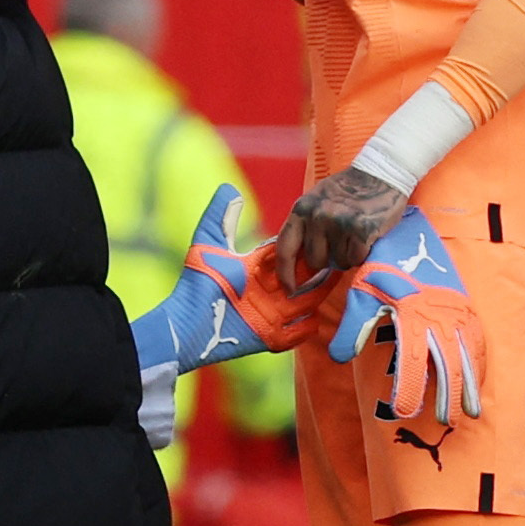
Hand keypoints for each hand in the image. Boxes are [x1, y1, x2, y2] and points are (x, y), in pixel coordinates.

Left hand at [130, 185, 331, 373]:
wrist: (186, 323)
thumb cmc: (196, 283)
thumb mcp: (208, 245)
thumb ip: (220, 217)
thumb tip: (230, 188)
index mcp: (254, 271)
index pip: (283, 257)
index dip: (300, 248)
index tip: (320, 233)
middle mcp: (264, 293)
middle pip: (300, 280)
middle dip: (318, 271)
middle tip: (339, 258)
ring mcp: (268, 316)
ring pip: (303, 305)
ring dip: (319, 296)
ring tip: (339, 284)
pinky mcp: (268, 337)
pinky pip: (295, 334)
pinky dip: (306, 329)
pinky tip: (318, 319)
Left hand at [278, 165, 409, 284]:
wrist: (380, 173)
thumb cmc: (348, 190)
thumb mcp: (317, 201)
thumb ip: (305, 226)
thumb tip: (295, 262)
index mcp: (301, 209)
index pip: (285, 247)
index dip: (284, 272)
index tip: (289, 289)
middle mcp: (317, 216)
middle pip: (315, 261)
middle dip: (327, 259)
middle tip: (340, 243)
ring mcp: (338, 223)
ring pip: (338, 262)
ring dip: (346, 256)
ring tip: (353, 235)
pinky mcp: (361, 230)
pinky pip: (356, 259)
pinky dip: (361, 254)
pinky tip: (365, 237)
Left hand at [327, 206, 484, 424]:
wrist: (412, 232)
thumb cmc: (383, 264)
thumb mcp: (362, 291)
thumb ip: (353, 326)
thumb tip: (339, 359)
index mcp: (412, 313)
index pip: (412, 359)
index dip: (408, 387)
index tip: (402, 412)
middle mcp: (439, 315)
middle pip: (446, 364)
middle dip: (446, 395)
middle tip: (442, 422)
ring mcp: (457, 311)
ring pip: (466, 355)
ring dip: (469, 385)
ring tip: (470, 413)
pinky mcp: (466, 306)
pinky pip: (477, 340)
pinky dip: (479, 363)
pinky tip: (478, 382)